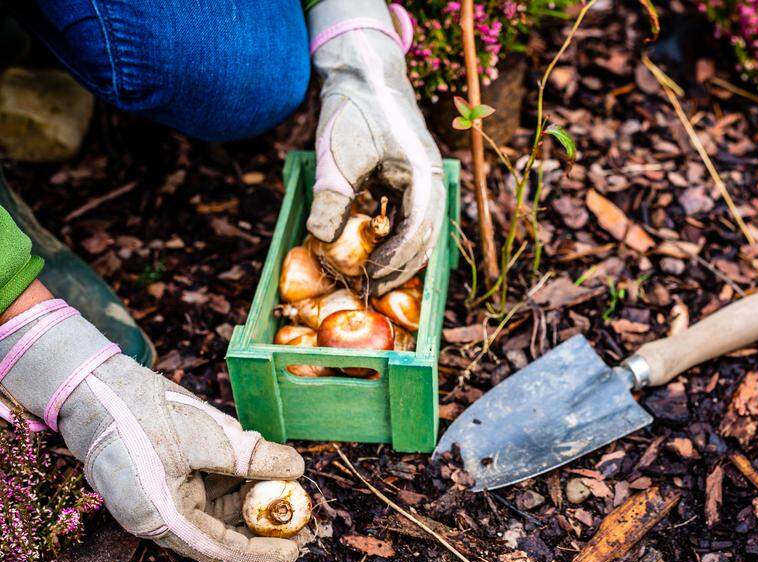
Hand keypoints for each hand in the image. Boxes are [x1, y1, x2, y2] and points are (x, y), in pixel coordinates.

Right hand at [0, 297, 304, 561]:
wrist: (96, 387)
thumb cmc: (145, 414)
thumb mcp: (208, 435)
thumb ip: (252, 458)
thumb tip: (296, 470)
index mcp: (162, 519)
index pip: (219, 549)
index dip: (260, 554)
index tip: (295, 552)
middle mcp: (161, 517)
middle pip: (221, 534)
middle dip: (263, 531)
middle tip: (304, 527)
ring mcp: (163, 498)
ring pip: (218, 513)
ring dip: (253, 506)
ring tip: (293, 498)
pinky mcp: (167, 479)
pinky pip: (208, 493)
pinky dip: (237, 487)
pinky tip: (268, 476)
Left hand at [306, 0, 445, 293]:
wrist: (362, 73)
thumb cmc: (354, 110)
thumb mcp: (337, 154)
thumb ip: (331, 196)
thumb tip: (321, 238)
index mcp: (423, 177)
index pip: (417, 231)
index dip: (395, 260)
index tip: (370, 278)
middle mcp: (431, 182)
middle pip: (425, 237)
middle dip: (401, 265)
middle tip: (371, 287)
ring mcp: (424, 181)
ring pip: (421, 230)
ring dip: (400, 255)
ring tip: (374, 275)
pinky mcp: (412, 180)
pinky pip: (410, 218)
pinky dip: (396, 238)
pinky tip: (375, 249)